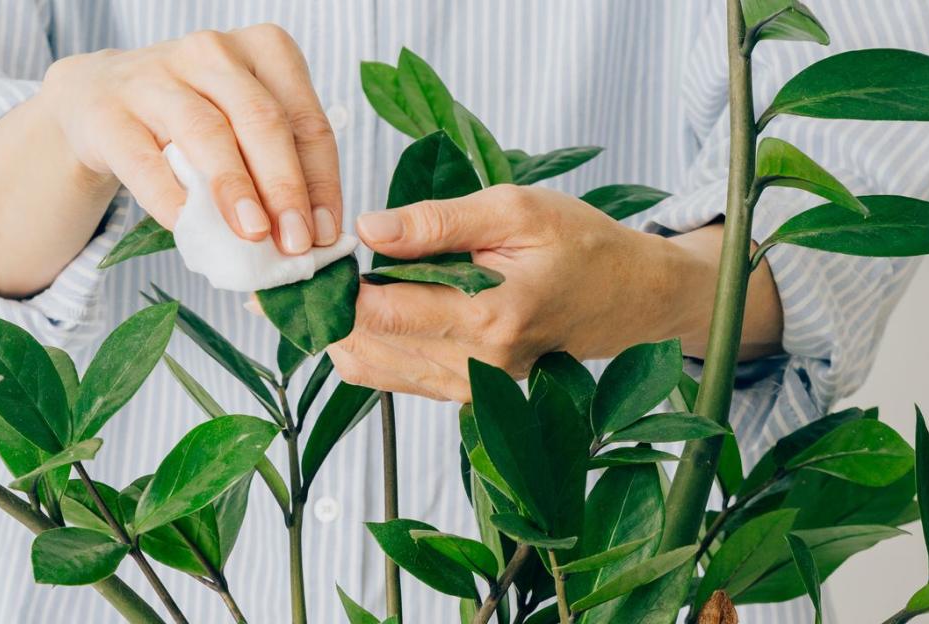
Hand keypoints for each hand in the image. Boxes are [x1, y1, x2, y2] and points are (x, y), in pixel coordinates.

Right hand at [39, 24, 340, 253]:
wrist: (95, 99)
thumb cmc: (193, 118)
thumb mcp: (244, 127)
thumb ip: (280, 168)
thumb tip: (315, 237)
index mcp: (263, 50)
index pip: (306, 121)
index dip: (321, 181)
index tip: (326, 233)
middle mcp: (212, 52)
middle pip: (261, 121)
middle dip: (285, 187)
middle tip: (297, 242)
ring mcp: (154, 77)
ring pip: (206, 132)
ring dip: (234, 189)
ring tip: (254, 235)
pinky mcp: (107, 112)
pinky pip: (144, 160)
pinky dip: (169, 198)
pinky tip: (189, 229)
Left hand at [326, 185, 717, 402]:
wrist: (632, 299)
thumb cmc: (582, 247)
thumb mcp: (517, 211)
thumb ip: (439, 222)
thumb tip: (367, 230)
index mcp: (491, 319)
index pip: (380, 313)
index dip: (331, 284)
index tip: (306, 253)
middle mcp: (476, 367)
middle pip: (363, 348)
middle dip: (321, 310)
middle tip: (296, 268)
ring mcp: (470, 387)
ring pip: (370, 370)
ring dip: (336, 329)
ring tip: (319, 285)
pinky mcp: (466, 391)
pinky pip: (393, 377)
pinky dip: (363, 344)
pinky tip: (355, 308)